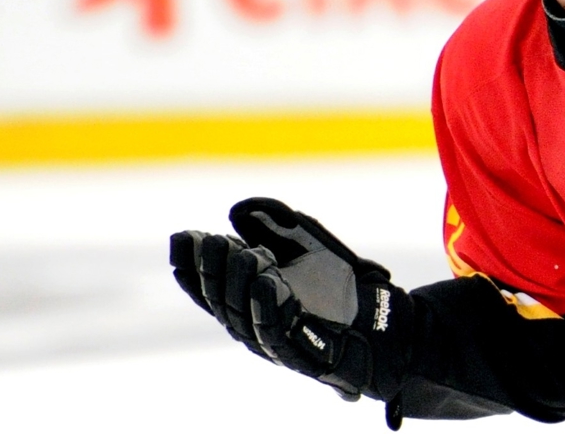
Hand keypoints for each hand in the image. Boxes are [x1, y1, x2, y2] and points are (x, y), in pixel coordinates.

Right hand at [170, 198, 411, 404]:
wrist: (380, 317)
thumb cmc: (336, 281)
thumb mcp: (302, 242)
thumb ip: (272, 223)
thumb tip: (239, 210)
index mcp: (246, 301)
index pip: (208, 286)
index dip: (192, 264)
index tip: (183, 236)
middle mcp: (252, 325)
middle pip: (222, 299)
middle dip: (212, 269)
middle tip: (210, 238)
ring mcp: (275, 342)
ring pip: (245, 316)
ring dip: (239, 283)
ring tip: (241, 253)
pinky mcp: (303, 353)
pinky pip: (280, 333)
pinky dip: (271, 307)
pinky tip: (269, 282)